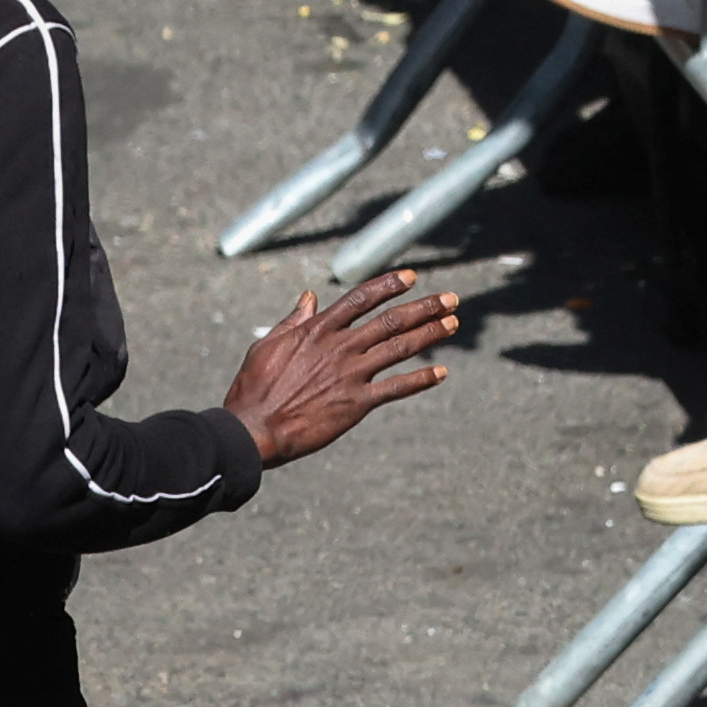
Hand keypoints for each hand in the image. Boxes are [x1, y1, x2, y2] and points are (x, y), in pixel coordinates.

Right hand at [223, 272, 460, 464]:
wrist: (253, 429)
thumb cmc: (254, 387)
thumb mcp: (268, 344)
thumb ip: (294, 320)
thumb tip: (310, 296)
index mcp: (318, 330)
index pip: (361, 299)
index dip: (389, 285)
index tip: (413, 277)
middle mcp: (340, 347)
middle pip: (391, 320)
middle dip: (425, 307)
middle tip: (452, 299)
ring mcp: (350, 374)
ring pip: (400, 347)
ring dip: (430, 334)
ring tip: (453, 323)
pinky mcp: (356, 403)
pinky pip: (396, 388)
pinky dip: (421, 380)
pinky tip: (441, 373)